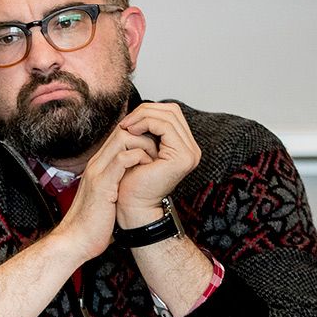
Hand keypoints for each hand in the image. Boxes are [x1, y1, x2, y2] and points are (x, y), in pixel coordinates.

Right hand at [52, 141, 149, 262]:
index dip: (140, 137)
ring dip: (145, 145)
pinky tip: (147, 170)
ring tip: (154, 161)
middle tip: (160, 151)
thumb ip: (119, 185)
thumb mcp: (108, 198)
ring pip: (123, 138)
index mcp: (98, 167)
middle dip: (145, 136)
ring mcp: (98, 172)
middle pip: (122, 130)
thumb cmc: (94, 224)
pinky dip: (140, 159)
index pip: (120, 135)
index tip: (156, 149)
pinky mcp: (102, 184)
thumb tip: (137, 183)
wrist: (75, 241)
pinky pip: (123, 159)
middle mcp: (96, 164)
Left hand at [113, 102, 200, 226]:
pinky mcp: (182, 157)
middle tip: (125, 121)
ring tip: (125, 126)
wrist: (133, 206)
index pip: (171, 114)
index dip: (148, 111)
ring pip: (169, 116)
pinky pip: (165, 127)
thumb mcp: (140, 149)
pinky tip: (130, 131)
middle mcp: (191, 149)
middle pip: (172, 111)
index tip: (127, 121)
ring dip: (143, 117)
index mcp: (184, 146)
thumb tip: (140, 110)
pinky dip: (145, 124)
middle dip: (146, 111)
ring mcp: (190, 153)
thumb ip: (146, 131)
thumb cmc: (132, 181)